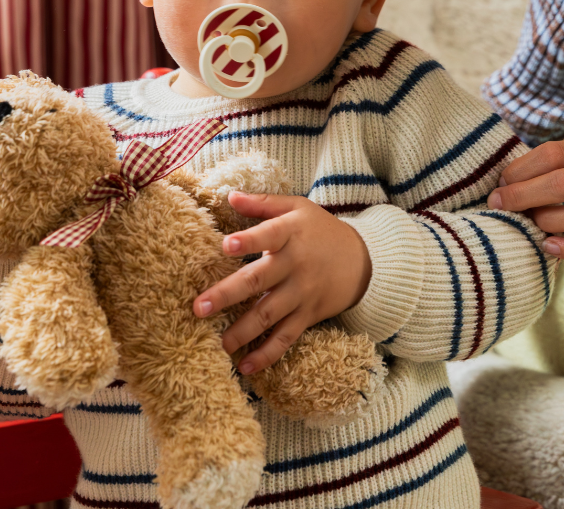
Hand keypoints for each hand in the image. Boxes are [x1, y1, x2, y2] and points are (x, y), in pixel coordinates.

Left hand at [193, 192, 371, 374]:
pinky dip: (268, 354)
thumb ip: (263, 203)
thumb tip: (229, 196)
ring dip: (242, 331)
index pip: (268, 236)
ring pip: (269, 314)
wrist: (364, 261)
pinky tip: (245, 367)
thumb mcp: (298, 208)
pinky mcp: (308, 316)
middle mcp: (295, 265)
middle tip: (199, 307)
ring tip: (218, 344)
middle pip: (259, 280)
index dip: (248, 240)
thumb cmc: (321, 230)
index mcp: (290, 233)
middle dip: (228, 294)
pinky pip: (286, 338)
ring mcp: (302, 293)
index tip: (225, 245)